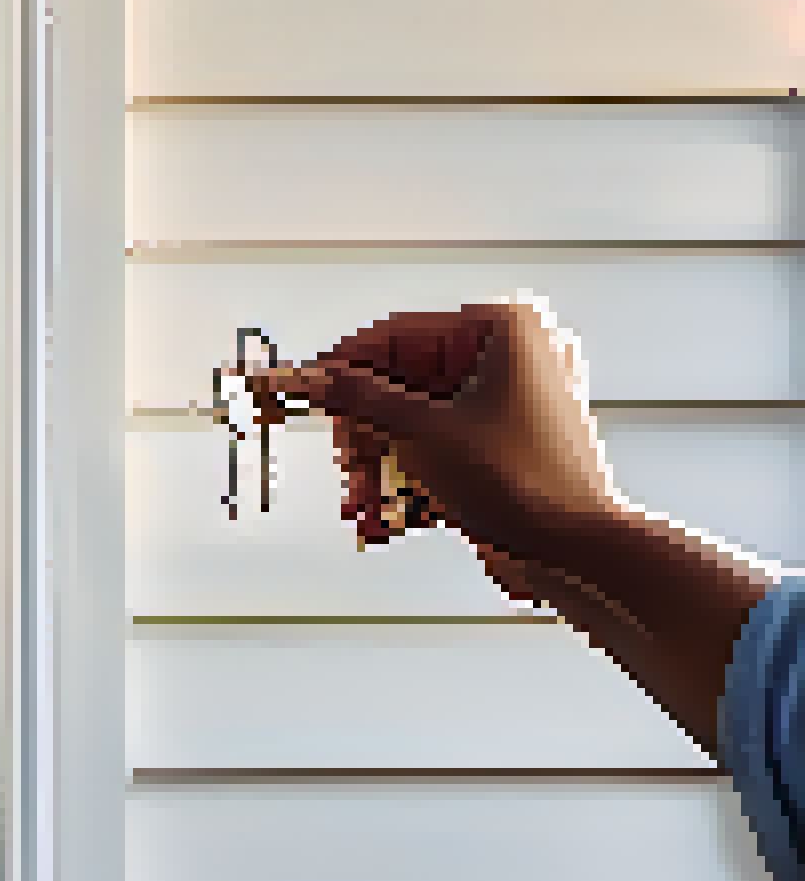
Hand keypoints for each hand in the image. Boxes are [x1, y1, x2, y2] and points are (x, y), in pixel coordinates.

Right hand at [250, 299, 624, 568]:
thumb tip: (311, 376)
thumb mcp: (423, 433)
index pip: (395, 335)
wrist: (579, 552)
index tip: (300, 389)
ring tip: (365, 504)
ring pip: (416, 422)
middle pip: (402, 383)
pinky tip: (389, 516)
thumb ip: (360, 398)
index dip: (342, 369)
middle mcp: (512, 354)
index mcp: (501, 328)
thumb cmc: (527, 483)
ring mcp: (511, 400)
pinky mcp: (506, 443)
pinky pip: (441, 448)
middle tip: (346, 463)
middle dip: (366, 434)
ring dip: (382, 466)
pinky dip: (411, 481)